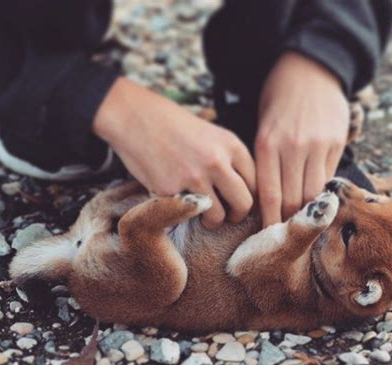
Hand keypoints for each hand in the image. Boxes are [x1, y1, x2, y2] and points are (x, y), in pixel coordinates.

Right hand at [93, 77, 255, 227]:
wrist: (135, 116)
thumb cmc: (174, 126)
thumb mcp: (211, 134)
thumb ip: (229, 159)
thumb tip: (242, 191)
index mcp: (231, 145)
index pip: (256, 183)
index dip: (251, 197)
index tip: (241, 202)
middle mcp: (217, 162)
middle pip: (244, 203)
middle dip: (238, 215)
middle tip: (229, 216)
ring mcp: (193, 177)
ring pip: (218, 216)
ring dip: (213, 221)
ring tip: (204, 215)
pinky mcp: (170, 190)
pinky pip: (187, 213)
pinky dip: (184, 212)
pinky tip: (179, 200)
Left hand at [255, 52, 348, 226]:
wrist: (308, 69)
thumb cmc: (278, 102)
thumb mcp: (262, 129)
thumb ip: (267, 163)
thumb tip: (273, 201)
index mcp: (267, 144)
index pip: (270, 196)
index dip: (271, 221)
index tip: (269, 236)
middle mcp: (292, 147)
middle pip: (293, 199)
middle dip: (289, 221)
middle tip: (286, 234)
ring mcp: (317, 144)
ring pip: (314, 192)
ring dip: (308, 211)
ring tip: (302, 223)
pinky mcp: (337, 142)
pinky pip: (329, 176)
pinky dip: (322, 192)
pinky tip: (317, 201)